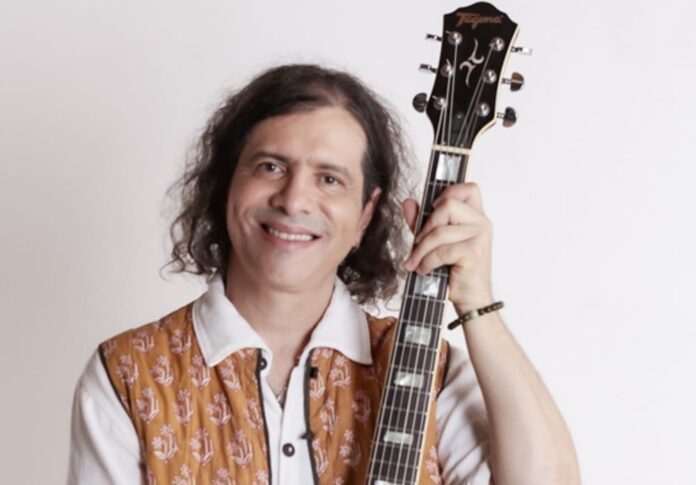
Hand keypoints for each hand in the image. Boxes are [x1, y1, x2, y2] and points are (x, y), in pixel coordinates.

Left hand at [402, 182, 493, 312]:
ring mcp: (480, 237)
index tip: (434, 208)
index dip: (449, 192)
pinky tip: (423, 270)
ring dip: (421, 250)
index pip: (469, 189)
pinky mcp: (473, 253)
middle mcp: (481, 223)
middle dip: (427, 226)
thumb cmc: (456, 271)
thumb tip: (408, 202)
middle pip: (448, 205)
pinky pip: (441, 251)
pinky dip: (427, 262)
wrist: (472, 300)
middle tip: (418, 243)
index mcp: (476, 217)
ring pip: (440, 231)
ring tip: (415, 262)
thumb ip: (423, 221)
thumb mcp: (437, 242)